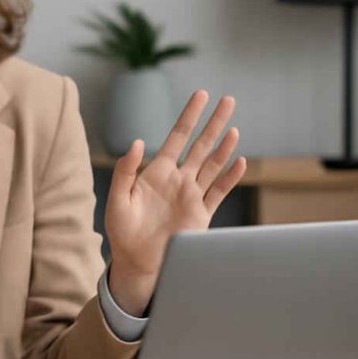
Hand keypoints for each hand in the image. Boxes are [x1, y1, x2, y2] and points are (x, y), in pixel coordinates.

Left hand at [104, 90, 246, 314]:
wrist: (138, 263)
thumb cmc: (122, 232)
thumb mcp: (118, 199)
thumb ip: (126, 170)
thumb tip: (137, 142)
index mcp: (157, 172)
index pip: (177, 137)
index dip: (189, 116)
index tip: (201, 95)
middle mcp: (178, 180)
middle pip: (201, 145)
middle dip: (214, 123)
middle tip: (228, 100)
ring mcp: (191, 196)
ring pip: (213, 165)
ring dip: (224, 147)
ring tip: (234, 127)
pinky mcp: (201, 215)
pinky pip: (218, 192)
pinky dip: (230, 178)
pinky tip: (239, 162)